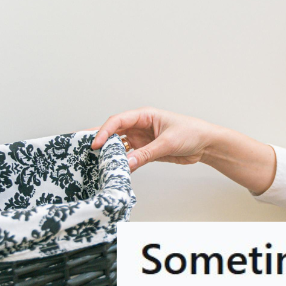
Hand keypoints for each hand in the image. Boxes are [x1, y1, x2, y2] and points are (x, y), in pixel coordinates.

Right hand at [90, 107, 222, 171]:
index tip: (96, 144)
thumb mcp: (168, 142)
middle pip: (114, 132)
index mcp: (145, 115)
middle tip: (79, 148)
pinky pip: (129, 157)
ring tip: (92, 162)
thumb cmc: (192, 133)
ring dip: (108, 153)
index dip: (104, 131)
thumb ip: (147, 153)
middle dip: (99, 139)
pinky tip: (112, 169)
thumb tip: (127, 164)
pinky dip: (121, 163)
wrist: (206, 144)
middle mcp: (140, 126)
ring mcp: (141, 139)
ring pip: (119, 145)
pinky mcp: (146, 151)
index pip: (118, 121)